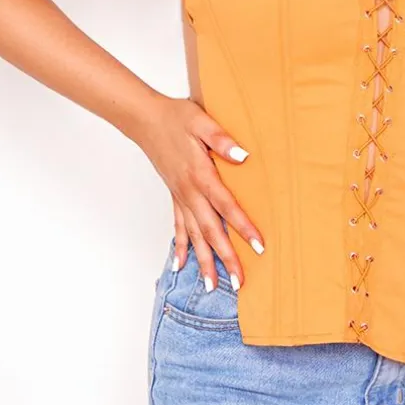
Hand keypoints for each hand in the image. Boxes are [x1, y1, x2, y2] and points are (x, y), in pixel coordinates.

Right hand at [136, 95, 263, 289]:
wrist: (145, 120)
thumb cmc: (176, 117)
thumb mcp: (201, 121)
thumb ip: (222, 139)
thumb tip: (243, 155)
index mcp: (200, 175)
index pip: (226, 206)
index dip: (243, 227)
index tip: (259, 246)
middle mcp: (189, 192)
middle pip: (210, 231)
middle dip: (225, 258)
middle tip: (239, 282)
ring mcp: (180, 197)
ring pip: (193, 235)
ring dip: (203, 261)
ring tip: (213, 286)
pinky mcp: (174, 196)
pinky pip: (177, 227)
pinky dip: (180, 247)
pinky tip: (180, 265)